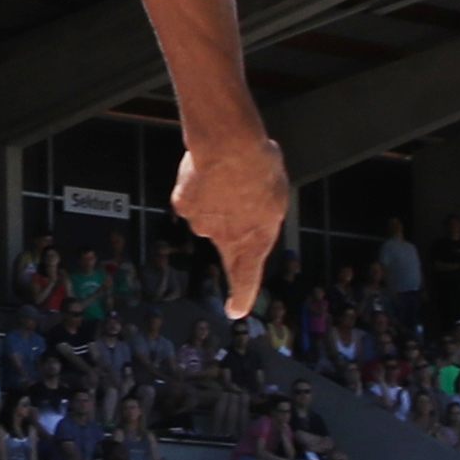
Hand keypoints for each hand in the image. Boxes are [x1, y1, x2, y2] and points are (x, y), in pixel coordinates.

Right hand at [171, 136, 288, 317]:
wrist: (228, 148)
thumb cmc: (260, 169)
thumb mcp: (277, 195)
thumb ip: (264, 212)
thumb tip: (253, 211)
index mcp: (255, 241)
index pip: (247, 278)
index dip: (242, 296)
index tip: (235, 311)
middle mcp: (225, 239)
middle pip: (226, 237)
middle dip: (231, 219)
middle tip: (242, 191)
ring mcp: (201, 223)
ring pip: (209, 213)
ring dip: (217, 197)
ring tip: (229, 171)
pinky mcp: (183, 205)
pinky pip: (192, 196)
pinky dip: (197, 186)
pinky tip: (206, 169)